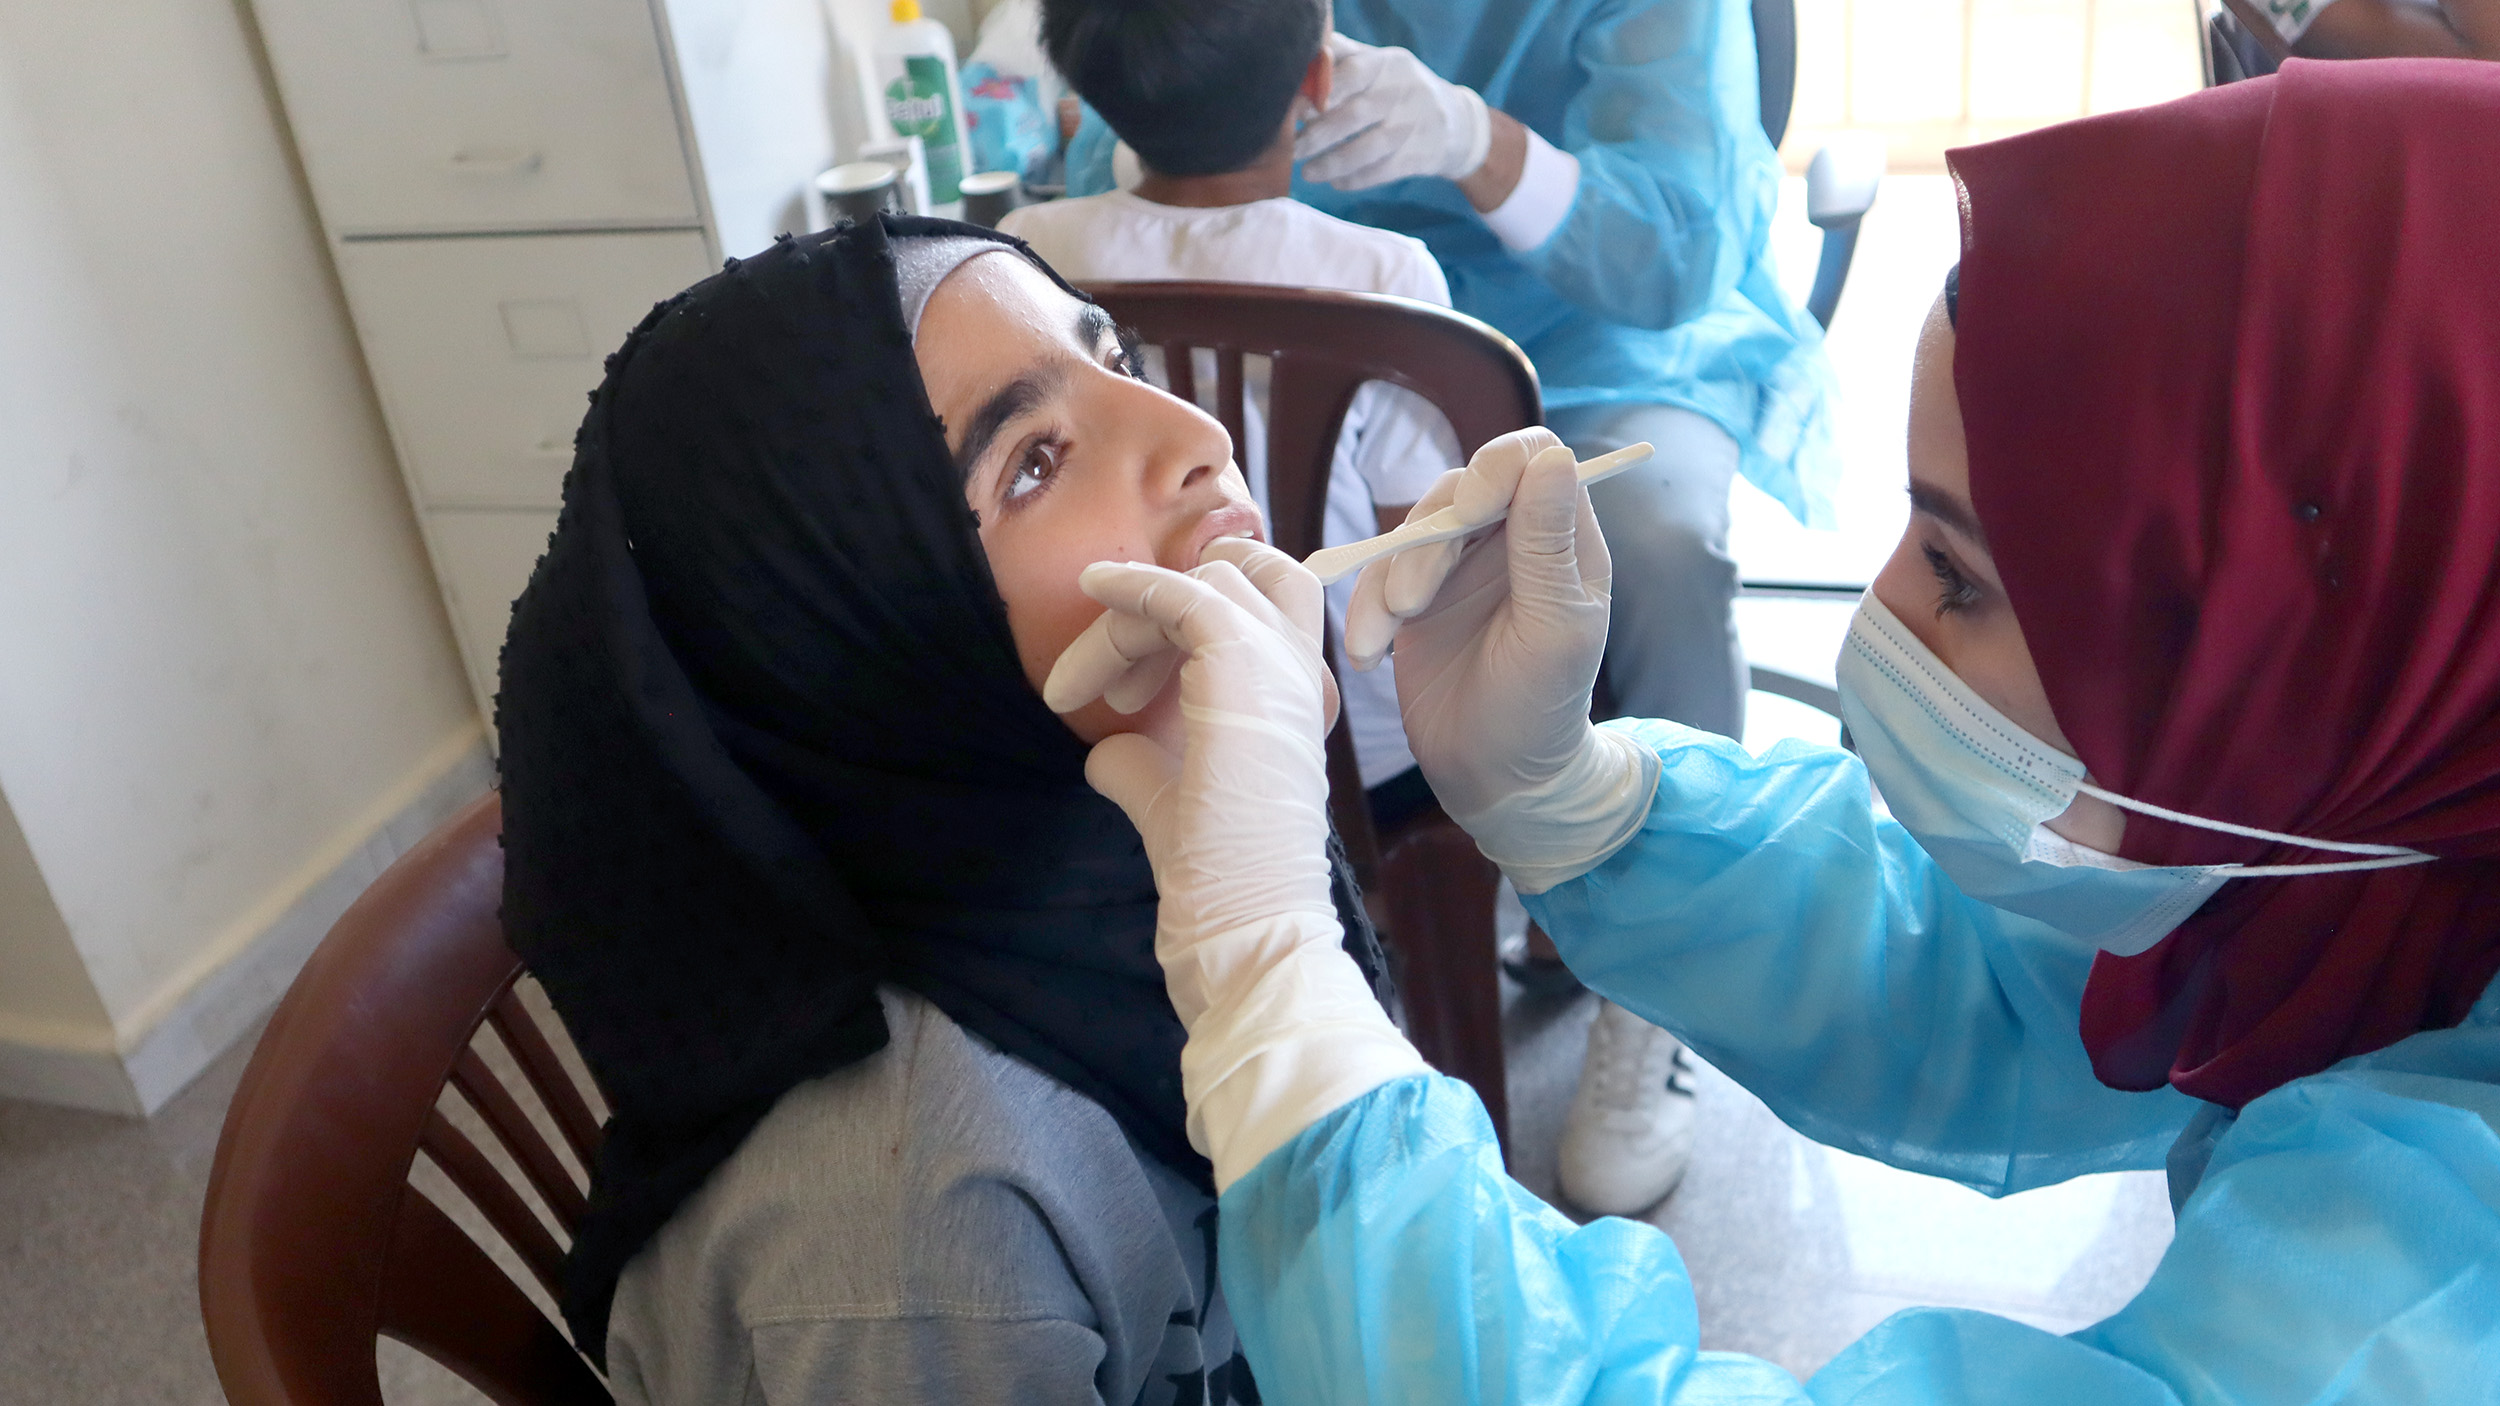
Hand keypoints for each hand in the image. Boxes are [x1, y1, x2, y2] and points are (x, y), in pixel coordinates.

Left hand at [1044, 538, 1338, 1023]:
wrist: (1245, 916)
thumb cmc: (1218, 875)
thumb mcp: (1170, 802)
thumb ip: (1143, 766)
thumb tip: (1105, 752)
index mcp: (1293, 701)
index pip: (1252, 616)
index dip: (1177, 631)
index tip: (1117, 693)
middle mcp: (1299, 673)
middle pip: (1241, 582)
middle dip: (1164, 608)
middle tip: (1103, 687)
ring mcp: (1278, 662)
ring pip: (1206, 583)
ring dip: (1131, 620)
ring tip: (1079, 688)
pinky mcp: (1242, 661)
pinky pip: (1185, 592)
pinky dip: (1133, 583)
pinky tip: (1092, 586)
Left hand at [1295, 33, 1492, 189]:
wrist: (1456, 123)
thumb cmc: (1399, 89)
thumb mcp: (1380, 64)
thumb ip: (1344, 58)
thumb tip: (1303, 58)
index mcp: (1389, 64)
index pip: (1353, 72)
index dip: (1321, 92)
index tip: (1295, 111)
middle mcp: (1404, 91)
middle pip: (1356, 114)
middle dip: (1318, 134)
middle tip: (1292, 148)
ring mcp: (1414, 125)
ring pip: (1369, 148)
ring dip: (1333, 162)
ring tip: (1307, 172)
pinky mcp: (1420, 156)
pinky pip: (1382, 171)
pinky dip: (1355, 179)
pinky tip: (1335, 182)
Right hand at [1344, 431, 1657, 889]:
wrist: (1495, 781)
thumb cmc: (1542, 711)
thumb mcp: (1554, 632)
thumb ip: (1548, 546)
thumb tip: (1552, 458)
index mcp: (1562, 540)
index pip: (1533, 458)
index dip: (1498, 466)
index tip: (1470, 510)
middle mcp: (1511, 542)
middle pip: (1461, 489)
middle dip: (1429, 540)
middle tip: (1412, 601)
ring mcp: (1460, 568)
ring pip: (1414, 530)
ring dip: (1391, 576)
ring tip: (1387, 631)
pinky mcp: (1417, 600)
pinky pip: (1380, 576)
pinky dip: (1366, 610)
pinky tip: (1368, 655)